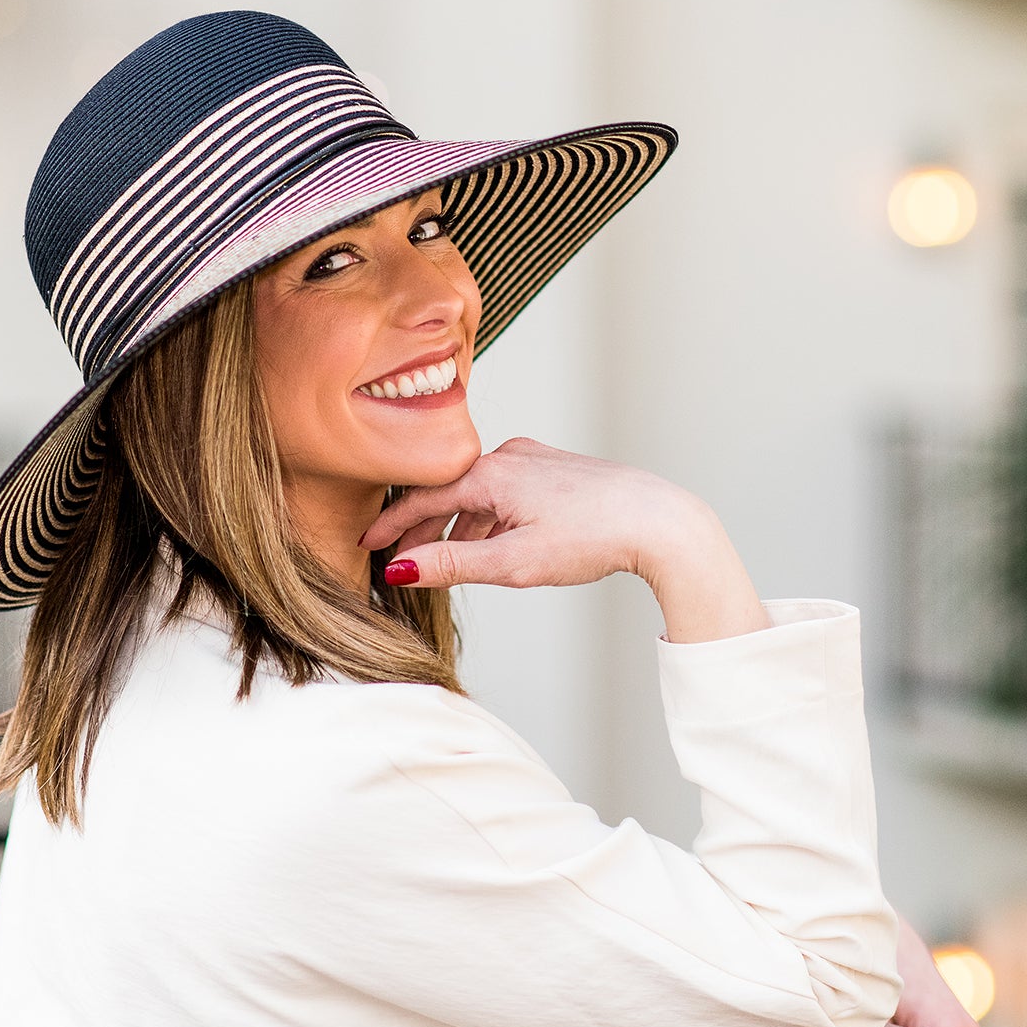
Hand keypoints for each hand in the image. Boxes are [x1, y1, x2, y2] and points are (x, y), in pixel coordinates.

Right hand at [360, 438, 769, 642]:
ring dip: (458, 527)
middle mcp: (509, 457)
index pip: (423, 498)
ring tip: (445, 561)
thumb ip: (453, 564)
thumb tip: (403, 569)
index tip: (368, 544)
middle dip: (421, 528)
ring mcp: (535, 461)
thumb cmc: (593, 537)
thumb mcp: (512, 561)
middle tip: (399, 559)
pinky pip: (505, 493)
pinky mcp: (556, 471)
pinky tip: (494, 545)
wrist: (658, 521)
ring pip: (478, 495)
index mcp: (491, 474)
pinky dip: (489, 519)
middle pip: (448, 493)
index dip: (392, 525)